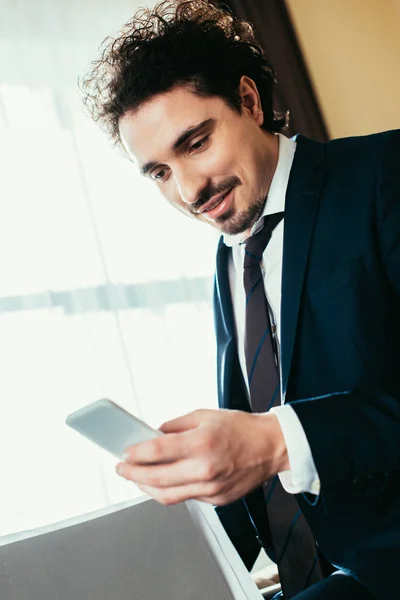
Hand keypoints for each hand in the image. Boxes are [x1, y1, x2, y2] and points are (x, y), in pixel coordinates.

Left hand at [116, 408, 288, 505]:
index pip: (157, 452)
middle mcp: (205, 469)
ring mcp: (211, 488)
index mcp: (201, 443)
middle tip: (122, 469)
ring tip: (137, 478)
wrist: (271, 447)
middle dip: (133, 475)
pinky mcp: (217, 499)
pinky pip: (186, 497)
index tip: (125, 453)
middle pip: (157, 479)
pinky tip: (164, 480)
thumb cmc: (242, 428)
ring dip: (147, 488)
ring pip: (168, 496)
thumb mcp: (204, 415)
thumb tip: (153, 435)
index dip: (135, 454)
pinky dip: (171, 490)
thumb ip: (176, 426)